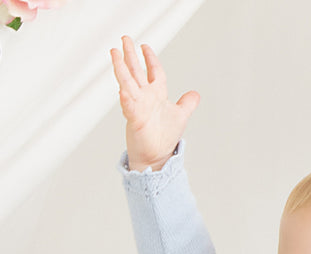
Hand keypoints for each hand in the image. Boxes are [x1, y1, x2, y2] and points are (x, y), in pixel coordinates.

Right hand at [110, 36, 198, 171]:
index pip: (153, 71)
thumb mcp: (180, 117)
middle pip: (137, 71)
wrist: (156, 158)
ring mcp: (138, 107)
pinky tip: (122, 88)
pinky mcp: (134, 119)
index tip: (144, 47)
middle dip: (130, 55)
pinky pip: (128, 106)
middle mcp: (146, 98)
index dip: (150, 59)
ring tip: (115, 53)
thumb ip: (187, 104)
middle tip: (125, 39)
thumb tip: (195, 94)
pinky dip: (126, 98)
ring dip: (121, 68)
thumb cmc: (164, 139)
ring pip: (128, 83)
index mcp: (157, 95)